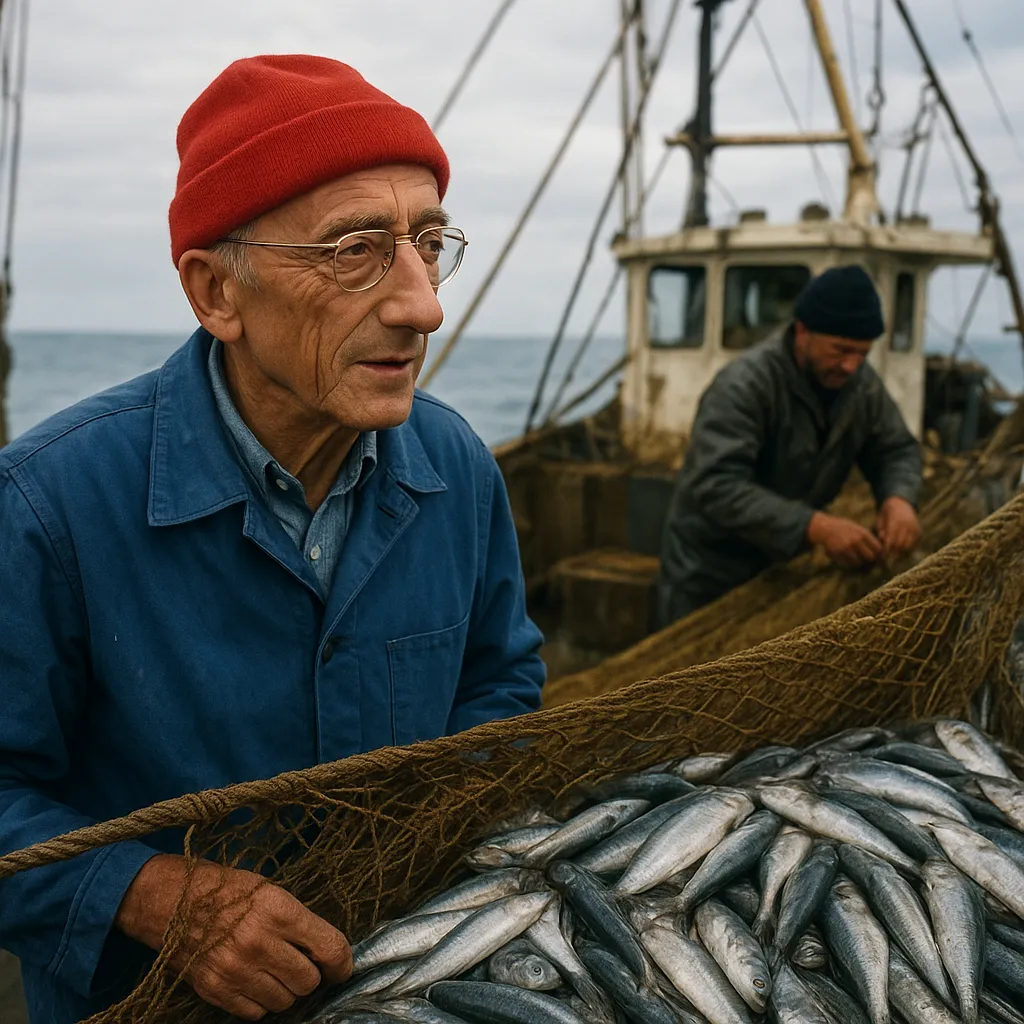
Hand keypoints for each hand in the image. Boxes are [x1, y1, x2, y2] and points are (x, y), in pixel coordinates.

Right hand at [116, 855, 350, 1019]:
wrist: (173, 902)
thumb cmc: (227, 890)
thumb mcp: (271, 890)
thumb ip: (299, 921)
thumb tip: (326, 949)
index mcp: (279, 911)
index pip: (329, 948)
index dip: (343, 962)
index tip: (341, 965)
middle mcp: (260, 943)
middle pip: (308, 981)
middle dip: (311, 975)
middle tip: (303, 964)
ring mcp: (237, 970)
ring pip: (284, 1001)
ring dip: (286, 990)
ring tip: (275, 970)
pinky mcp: (216, 990)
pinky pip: (255, 1012)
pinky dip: (261, 1001)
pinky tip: (255, 981)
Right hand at [806, 511, 883, 568]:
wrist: (824, 528)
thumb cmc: (842, 527)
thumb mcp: (856, 527)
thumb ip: (866, 537)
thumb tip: (878, 549)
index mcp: (862, 533)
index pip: (877, 548)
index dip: (878, 552)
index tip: (875, 553)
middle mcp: (855, 541)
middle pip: (870, 557)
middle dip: (868, 558)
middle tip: (864, 556)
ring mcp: (846, 548)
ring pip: (858, 562)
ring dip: (856, 560)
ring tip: (852, 555)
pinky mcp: (838, 554)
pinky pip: (847, 564)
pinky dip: (845, 562)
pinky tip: (842, 555)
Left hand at [875, 496, 920, 557]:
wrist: (901, 502)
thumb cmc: (887, 512)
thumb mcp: (880, 518)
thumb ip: (881, 529)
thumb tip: (883, 540)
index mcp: (896, 521)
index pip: (891, 539)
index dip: (887, 548)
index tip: (882, 554)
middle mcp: (907, 525)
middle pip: (901, 544)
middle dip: (894, 552)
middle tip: (888, 557)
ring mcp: (915, 528)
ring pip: (909, 545)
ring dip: (901, 552)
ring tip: (894, 555)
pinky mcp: (919, 530)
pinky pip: (915, 543)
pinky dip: (909, 548)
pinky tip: (902, 550)